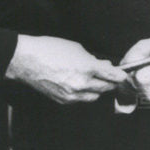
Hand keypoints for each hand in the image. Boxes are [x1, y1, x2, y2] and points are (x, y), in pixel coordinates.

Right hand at [6, 34, 126, 103]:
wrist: (26, 61)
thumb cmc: (48, 50)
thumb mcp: (76, 48)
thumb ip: (93, 59)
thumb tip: (103, 65)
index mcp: (87, 68)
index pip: (112, 76)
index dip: (120, 75)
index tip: (123, 74)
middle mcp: (81, 84)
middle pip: (106, 88)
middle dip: (110, 82)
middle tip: (109, 75)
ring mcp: (72, 95)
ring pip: (94, 97)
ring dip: (97, 89)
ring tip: (93, 79)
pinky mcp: (63, 101)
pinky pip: (80, 100)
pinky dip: (84, 94)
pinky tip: (80, 84)